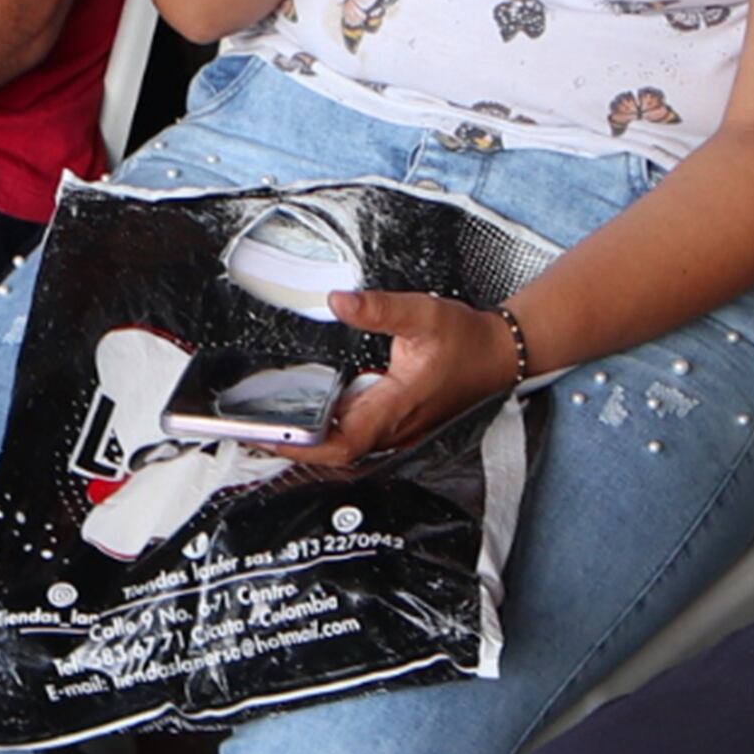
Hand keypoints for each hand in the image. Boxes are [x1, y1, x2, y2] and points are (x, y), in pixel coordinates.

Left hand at [291, 286, 523, 471]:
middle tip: (255, 431)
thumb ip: (379, 309)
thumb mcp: (423, 314)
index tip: (270, 438)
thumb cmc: (466, 340)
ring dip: (311, 440)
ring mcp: (397, 427)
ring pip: (346, 446)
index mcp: (396, 405)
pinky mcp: (398, 422)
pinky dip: (330, 429)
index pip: (342, 443)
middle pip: (336, 452)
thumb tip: (339, 302)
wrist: (498, 355)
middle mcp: (394, 425)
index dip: (303, 448)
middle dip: (296, 447)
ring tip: (272, 425)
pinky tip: (310, 414)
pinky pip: (358, 434)